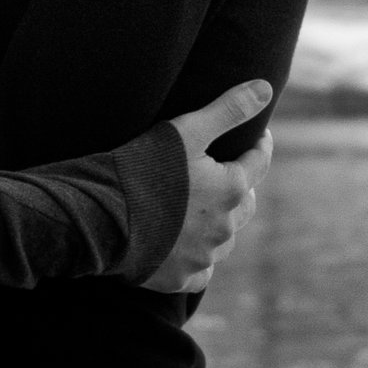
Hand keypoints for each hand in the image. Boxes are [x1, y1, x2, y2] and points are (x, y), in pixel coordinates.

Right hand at [148, 79, 272, 294]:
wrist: (102, 218)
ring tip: (208, 209)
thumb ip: (229, 108)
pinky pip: (202, 269)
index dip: (260, 145)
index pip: (259, 162)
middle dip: (242, 187)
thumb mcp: (187, 129)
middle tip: (229, 172)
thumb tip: (266, 87)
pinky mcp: (180, 279)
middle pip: (246, 204)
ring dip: (222, 223)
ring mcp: (203, 257)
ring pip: (226, 239)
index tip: (259, 135)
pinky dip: (200, 256)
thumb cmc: (144, 168)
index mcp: (232, 189)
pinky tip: (189, 246)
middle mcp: (225, 228)